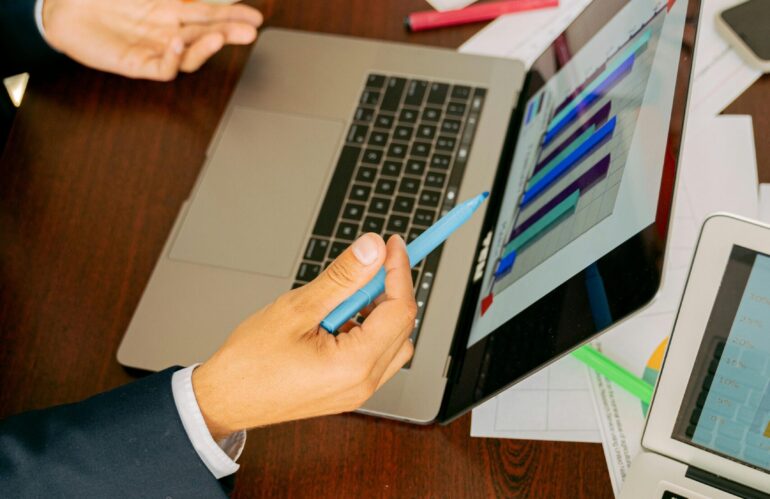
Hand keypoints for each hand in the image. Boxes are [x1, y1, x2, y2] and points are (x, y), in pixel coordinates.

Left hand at [42, 0, 262, 79]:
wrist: (60, 10)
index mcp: (168, 9)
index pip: (209, 14)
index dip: (232, 15)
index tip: (254, 16)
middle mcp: (166, 30)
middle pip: (206, 33)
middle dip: (231, 32)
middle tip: (250, 31)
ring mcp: (154, 48)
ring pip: (191, 53)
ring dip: (207, 46)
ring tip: (220, 37)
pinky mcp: (139, 65)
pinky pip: (164, 68)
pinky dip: (174, 58)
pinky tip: (176, 42)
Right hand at [192, 234, 416, 437]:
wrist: (224, 399)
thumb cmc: (250, 361)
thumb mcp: (297, 308)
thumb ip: (342, 277)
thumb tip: (373, 249)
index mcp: (354, 366)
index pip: (399, 310)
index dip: (398, 271)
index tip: (392, 245)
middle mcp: (363, 383)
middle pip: (401, 326)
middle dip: (390, 289)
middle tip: (368, 263)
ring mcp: (357, 391)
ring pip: (392, 341)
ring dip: (378, 312)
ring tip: (342, 297)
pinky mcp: (347, 390)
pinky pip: (375, 355)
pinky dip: (366, 330)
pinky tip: (336, 319)